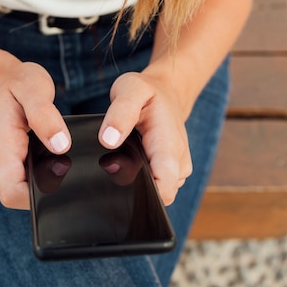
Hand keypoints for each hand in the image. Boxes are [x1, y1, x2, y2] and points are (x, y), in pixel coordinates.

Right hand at [0, 50, 69, 208]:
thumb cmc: (15, 83)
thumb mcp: (34, 87)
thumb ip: (45, 116)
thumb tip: (61, 146)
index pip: (13, 193)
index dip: (39, 196)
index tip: (62, 178)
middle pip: (19, 195)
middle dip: (45, 187)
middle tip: (67, 163)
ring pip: (22, 189)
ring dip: (41, 178)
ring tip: (55, 152)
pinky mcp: (1, 167)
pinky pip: (21, 179)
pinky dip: (37, 171)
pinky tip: (46, 154)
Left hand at [98, 71, 191, 204]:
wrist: (166, 93)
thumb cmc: (148, 92)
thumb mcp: (131, 89)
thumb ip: (121, 113)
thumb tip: (108, 140)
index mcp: (170, 146)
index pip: (164, 188)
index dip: (142, 196)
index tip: (118, 182)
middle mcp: (178, 164)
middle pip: (155, 197)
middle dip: (131, 188)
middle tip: (113, 163)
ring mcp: (176, 172)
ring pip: (152, 195)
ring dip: (134, 183)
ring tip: (120, 158)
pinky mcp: (169, 175)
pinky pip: (151, 188)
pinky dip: (136, 179)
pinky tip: (127, 162)